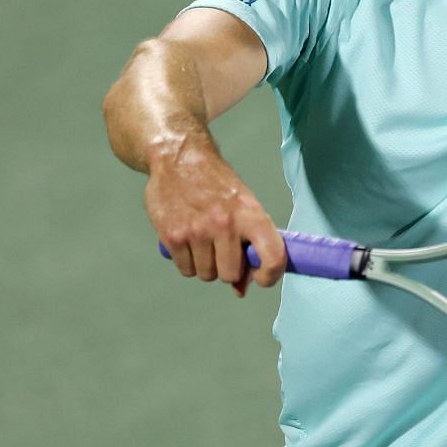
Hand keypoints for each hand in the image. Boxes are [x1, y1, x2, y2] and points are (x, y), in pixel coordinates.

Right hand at [144, 130, 285, 296]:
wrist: (179, 158)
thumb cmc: (216, 184)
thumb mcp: (242, 205)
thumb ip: (248, 244)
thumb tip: (240, 288)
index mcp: (250, 215)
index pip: (272, 257)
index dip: (270, 276)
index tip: (260, 276)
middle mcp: (225, 225)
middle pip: (230, 275)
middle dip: (227, 268)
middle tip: (222, 248)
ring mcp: (197, 232)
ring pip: (206, 274)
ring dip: (205, 264)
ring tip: (203, 239)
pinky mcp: (173, 236)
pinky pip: (185, 269)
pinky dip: (187, 260)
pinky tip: (188, 239)